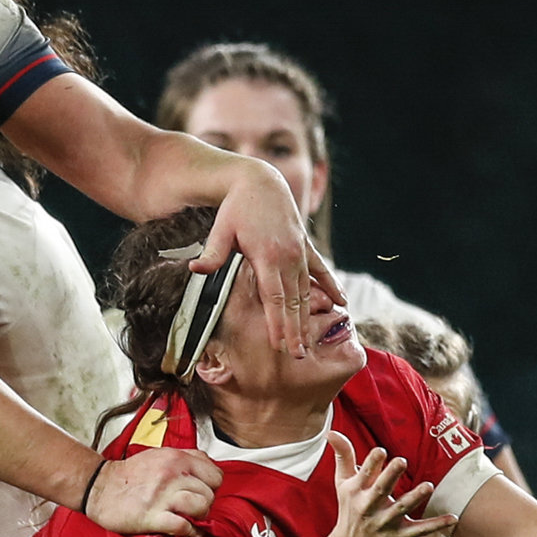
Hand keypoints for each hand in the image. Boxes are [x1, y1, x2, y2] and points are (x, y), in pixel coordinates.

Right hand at [84, 445, 221, 536]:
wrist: (98, 487)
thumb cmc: (129, 475)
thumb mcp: (160, 455)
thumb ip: (186, 458)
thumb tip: (209, 467)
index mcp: (175, 458)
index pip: (215, 475)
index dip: (211, 487)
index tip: (202, 492)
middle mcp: (171, 474)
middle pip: (210, 493)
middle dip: (205, 504)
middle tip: (193, 508)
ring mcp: (162, 495)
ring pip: (201, 506)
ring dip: (199, 516)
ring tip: (190, 518)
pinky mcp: (152, 516)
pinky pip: (183, 525)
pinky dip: (189, 531)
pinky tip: (184, 530)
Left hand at [191, 159, 312, 355]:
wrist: (260, 181)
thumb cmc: (236, 207)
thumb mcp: (221, 228)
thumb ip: (213, 253)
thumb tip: (195, 269)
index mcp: (267, 255)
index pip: (274, 297)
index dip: (278, 322)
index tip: (281, 344)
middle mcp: (289, 256)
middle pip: (293, 300)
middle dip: (295, 329)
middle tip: (297, 355)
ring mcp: (300, 252)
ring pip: (307, 290)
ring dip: (309, 317)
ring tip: (309, 341)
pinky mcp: (305, 247)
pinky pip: (321, 270)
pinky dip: (331, 286)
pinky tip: (341, 303)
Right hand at [324, 437, 456, 536]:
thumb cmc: (350, 509)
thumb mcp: (343, 484)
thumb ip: (343, 456)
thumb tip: (331, 432)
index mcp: (356, 492)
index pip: (363, 474)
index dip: (372, 463)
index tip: (381, 451)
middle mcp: (368, 507)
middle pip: (380, 490)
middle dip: (390, 476)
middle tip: (401, 461)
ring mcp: (384, 523)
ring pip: (401, 509)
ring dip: (415, 497)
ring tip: (428, 485)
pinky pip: (419, 530)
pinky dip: (436, 525)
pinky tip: (453, 517)